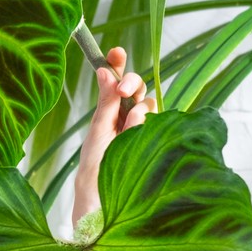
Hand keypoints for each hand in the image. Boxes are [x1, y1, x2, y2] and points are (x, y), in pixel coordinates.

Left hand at [71, 46, 155, 227]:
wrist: (104, 199)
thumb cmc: (96, 166)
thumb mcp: (98, 131)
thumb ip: (105, 102)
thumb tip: (104, 69)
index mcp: (108, 110)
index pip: (114, 80)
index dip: (117, 63)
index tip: (116, 51)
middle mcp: (126, 115)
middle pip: (135, 86)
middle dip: (130, 82)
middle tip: (122, 92)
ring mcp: (142, 127)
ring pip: (146, 104)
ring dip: (137, 109)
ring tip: (126, 128)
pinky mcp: (155, 138)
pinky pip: (156, 121)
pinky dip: (145, 124)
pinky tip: (137, 135)